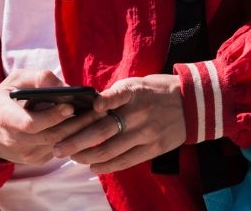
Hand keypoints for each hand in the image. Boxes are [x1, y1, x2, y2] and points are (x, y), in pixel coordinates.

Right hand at [0, 69, 104, 164]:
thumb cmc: (4, 99)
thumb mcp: (15, 80)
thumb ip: (38, 78)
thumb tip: (65, 86)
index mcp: (4, 117)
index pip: (30, 124)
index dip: (51, 117)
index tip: (70, 106)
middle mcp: (14, 140)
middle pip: (51, 136)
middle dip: (76, 124)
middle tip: (98, 110)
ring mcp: (25, 153)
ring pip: (58, 145)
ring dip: (79, 132)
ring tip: (98, 117)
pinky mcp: (35, 159)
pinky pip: (59, 149)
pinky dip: (73, 138)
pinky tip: (87, 126)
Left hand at [53, 74, 186, 173]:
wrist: (193, 103)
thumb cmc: (158, 91)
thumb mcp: (138, 84)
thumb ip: (115, 96)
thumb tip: (88, 108)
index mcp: (134, 92)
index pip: (112, 97)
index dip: (93, 106)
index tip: (71, 112)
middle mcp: (139, 113)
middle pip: (101, 131)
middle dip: (75, 142)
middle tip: (57, 149)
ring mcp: (147, 132)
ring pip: (109, 150)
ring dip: (86, 156)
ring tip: (72, 158)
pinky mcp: (153, 148)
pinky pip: (125, 161)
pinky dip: (106, 166)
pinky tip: (93, 166)